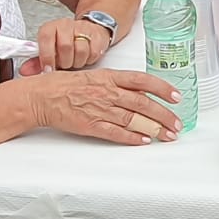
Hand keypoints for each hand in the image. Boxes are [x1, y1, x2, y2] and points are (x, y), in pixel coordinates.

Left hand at [20, 18, 111, 74]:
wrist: (87, 31)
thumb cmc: (66, 43)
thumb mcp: (49, 51)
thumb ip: (37, 62)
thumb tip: (24, 71)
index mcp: (50, 28)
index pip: (46, 39)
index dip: (47, 57)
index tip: (48, 69)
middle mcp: (66, 25)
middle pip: (65, 47)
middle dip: (65, 62)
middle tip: (64, 64)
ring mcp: (82, 29)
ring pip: (80, 51)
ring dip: (77, 62)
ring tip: (75, 61)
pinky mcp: (97, 35)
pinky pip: (93, 53)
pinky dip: (89, 60)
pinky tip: (85, 57)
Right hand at [31, 68, 182, 144]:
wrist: (41, 96)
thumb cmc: (64, 85)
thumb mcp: (94, 76)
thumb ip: (117, 84)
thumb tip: (139, 92)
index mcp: (109, 77)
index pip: (142, 80)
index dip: (162, 88)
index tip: (177, 96)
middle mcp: (107, 92)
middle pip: (143, 103)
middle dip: (164, 115)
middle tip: (177, 124)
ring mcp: (100, 109)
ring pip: (133, 119)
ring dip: (154, 128)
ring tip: (167, 135)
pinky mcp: (91, 125)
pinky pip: (116, 132)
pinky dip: (131, 138)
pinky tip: (143, 141)